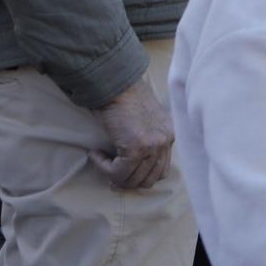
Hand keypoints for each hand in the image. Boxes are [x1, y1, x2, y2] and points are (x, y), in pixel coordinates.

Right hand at [90, 76, 174, 190]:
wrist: (114, 84)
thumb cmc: (123, 100)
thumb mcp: (144, 122)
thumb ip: (147, 142)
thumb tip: (134, 171)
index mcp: (169, 135)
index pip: (161, 172)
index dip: (139, 177)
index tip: (122, 174)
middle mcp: (166, 141)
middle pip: (148, 180)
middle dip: (126, 181)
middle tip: (109, 173)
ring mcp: (153, 145)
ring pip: (132, 180)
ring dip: (112, 175)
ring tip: (101, 159)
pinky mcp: (136, 147)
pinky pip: (117, 173)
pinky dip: (103, 167)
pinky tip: (95, 153)